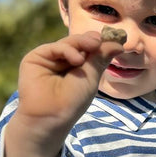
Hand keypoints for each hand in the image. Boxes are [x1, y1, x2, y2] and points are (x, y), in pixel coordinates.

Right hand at [3, 31, 122, 156]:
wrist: (51, 115)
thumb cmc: (73, 101)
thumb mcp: (91, 77)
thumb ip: (100, 58)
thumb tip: (119, 44)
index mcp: (77, 67)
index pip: (89, 49)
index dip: (100, 44)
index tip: (115, 42)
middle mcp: (63, 61)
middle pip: (79, 43)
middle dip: (91, 41)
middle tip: (100, 41)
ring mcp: (49, 58)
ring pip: (69, 43)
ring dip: (82, 43)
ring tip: (93, 47)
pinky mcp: (36, 58)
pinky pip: (55, 47)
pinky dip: (68, 50)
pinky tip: (77, 60)